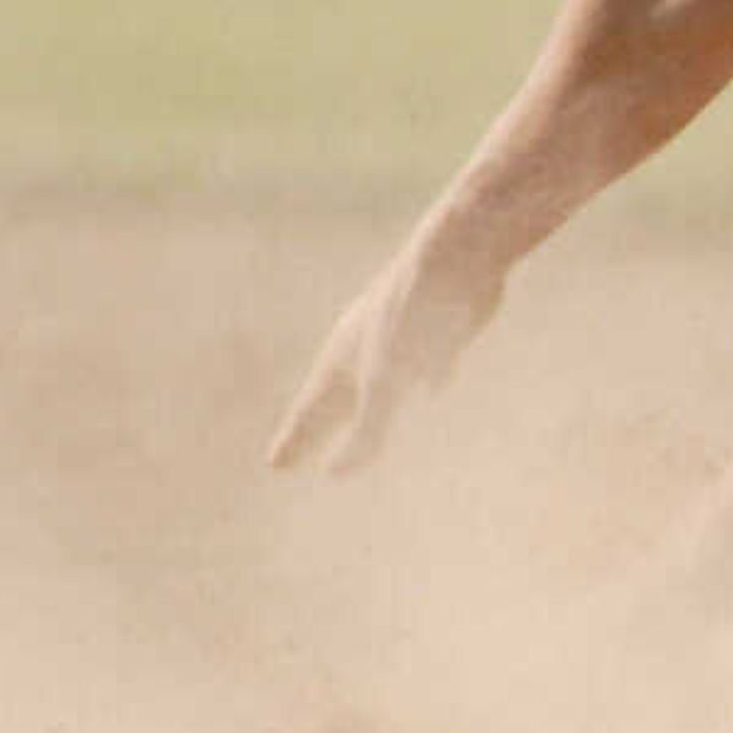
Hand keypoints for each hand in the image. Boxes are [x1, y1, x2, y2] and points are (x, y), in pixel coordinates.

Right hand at [265, 234, 504, 473]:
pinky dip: (420, 382)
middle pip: (336, 401)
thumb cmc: (412, 320)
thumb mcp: (384, 385)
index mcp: (341, 363)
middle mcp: (363, 351)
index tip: (276, 466)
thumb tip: (335, 474)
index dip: (295, 440)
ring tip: (361, 425)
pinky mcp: (438, 330)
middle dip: (320, 431)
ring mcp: (399, 339)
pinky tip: (434, 388)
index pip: (310, 413)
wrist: (456, 257)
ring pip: (377, 382)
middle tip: (300, 456)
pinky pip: (421, 364)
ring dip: (368, 408)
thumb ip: (365, 432)